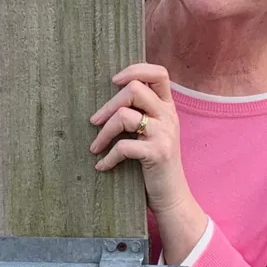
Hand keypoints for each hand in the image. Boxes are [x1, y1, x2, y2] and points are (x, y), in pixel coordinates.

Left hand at [88, 63, 191, 215]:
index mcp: (167, 108)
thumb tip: (111, 99)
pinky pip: (123, 146)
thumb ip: (142, 113)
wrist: (172, 197)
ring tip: (95, 146)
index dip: (135, 70)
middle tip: (94, 121)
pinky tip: (102, 166)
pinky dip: (108, 157)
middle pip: (134, 89)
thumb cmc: (156, 164)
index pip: (159, 73)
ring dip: (103, 132)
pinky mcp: (157, 153)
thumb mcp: (154, 133)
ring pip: (124, 116)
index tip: (114, 81)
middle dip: (108, 105)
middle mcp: (169, 116)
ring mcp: (165, 134)